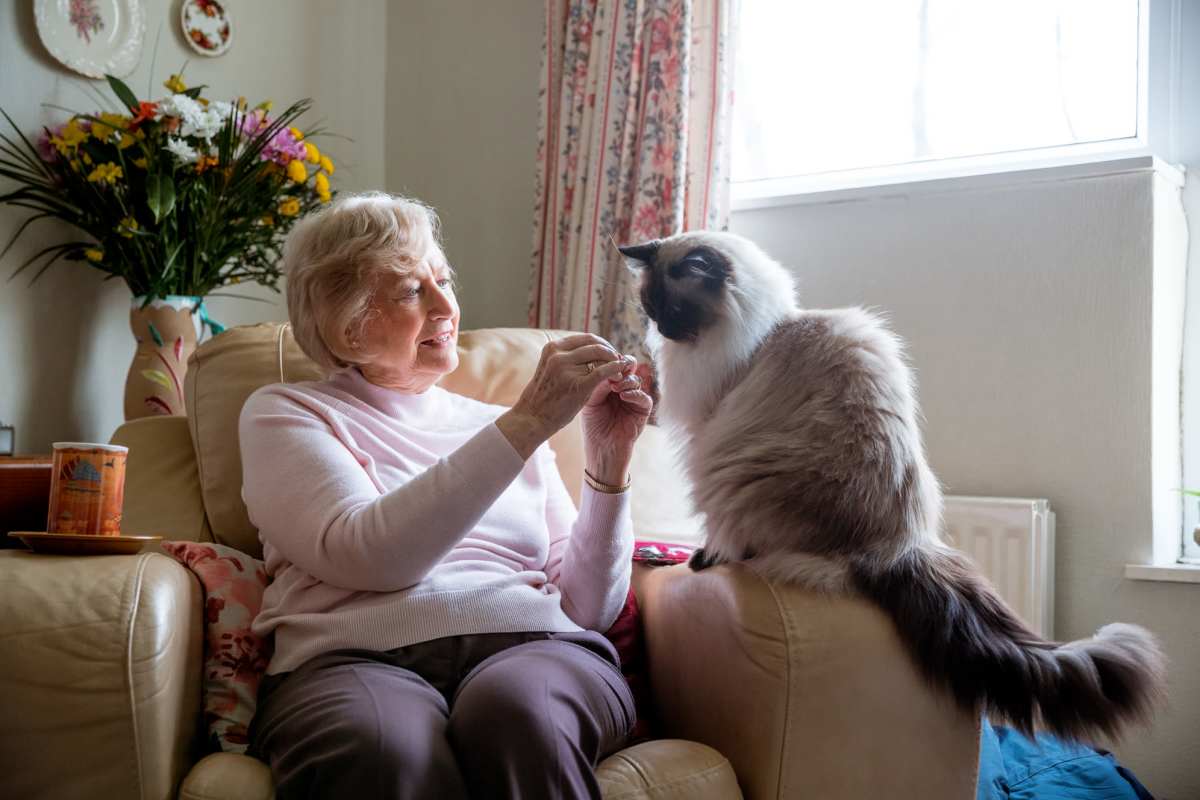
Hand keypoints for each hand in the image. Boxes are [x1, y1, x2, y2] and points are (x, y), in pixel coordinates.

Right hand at [496, 334, 629, 458]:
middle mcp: (558, 355)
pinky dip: (615, 370)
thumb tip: (592, 352)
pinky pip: (603, 372)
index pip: (585, 338)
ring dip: (614, 361)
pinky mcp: (578, 385)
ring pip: (601, 356)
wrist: (531, 419)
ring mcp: (567, 369)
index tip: (609, 353)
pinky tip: (620, 375)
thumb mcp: (550, 369)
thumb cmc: (542, 397)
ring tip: (620, 370)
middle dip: (610, 351)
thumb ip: (567, 359)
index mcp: (552, 348)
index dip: (602, 343)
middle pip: (595, 344)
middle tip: (618, 360)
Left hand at [581, 355, 652, 484]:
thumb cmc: (593, 429)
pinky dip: (635, 394)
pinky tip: (623, 396)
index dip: (610, 361)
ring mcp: (633, 399)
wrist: (602, 452)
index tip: (603, 360)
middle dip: (622, 365)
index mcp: (608, 384)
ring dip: (626, 381)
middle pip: (628, 368)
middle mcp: (622, 389)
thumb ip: (597, 385)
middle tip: (615, 366)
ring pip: (636, 380)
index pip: (613, 365)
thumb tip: (606, 367)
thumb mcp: (590, 403)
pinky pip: (644, 398)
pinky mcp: (642, 411)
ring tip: (615, 387)